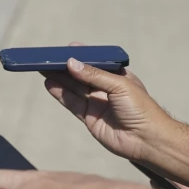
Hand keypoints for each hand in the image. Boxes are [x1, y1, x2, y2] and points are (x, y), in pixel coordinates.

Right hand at [42, 58, 175, 162]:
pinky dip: (60, 94)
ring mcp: (97, 104)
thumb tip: (72, 63)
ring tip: (43, 68)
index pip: (97, 63)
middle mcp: (106, 89)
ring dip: (59, 79)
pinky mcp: (90, 118)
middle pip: (82, 76)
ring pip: (75, 89)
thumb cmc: (140, 108)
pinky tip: (49, 84)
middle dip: (66, 67)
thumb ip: (94, 75)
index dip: (83, 56)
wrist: (146, 140)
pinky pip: (72, 103)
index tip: (67, 48)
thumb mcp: (119, 86)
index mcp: (118, 77)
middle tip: (47, 58)